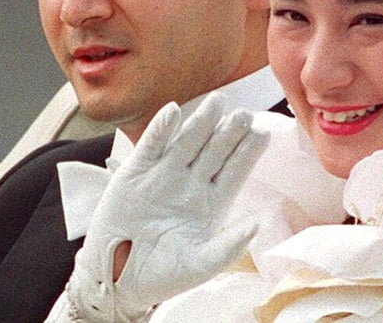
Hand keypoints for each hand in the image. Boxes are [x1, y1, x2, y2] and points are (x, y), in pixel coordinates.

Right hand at [66, 94, 268, 320]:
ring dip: (201, 122)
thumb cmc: (164, 275)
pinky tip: (173, 112)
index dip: (248, 152)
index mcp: (211, 203)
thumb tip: (258, 223)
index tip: (263, 133)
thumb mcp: (201, 264)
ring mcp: (163, 175)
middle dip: (229, 132)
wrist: (119, 280)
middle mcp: (190, 183)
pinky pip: (151, 146)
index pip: (234, 171)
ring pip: (187, 142)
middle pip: (214, 151)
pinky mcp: (135, 173)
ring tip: (218, 102)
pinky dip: (160, 129)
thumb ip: (229, 245)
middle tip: (245, 113)